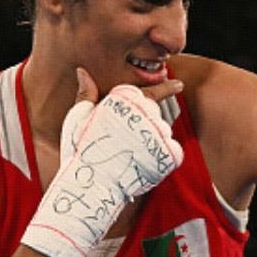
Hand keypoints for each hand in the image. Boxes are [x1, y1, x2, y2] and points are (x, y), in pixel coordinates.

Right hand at [59, 68, 182, 164]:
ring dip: (152, 140)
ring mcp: (157, 133)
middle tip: (133, 137)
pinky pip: (170, 151)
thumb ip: (85, 94)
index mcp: (124, 101)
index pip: (150, 91)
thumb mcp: (77, 119)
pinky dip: (160, 156)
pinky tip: (145, 162)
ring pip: (162, 132)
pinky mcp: (166, 154)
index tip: (179, 84)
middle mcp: (144, 113)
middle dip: (146, 124)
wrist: (91, 185)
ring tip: (133, 153)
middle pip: (155, 114)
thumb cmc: (80, 152)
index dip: (166, 88)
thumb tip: (83, 71)